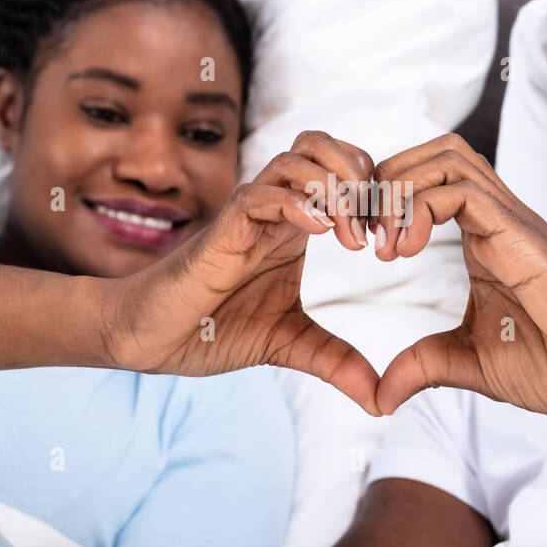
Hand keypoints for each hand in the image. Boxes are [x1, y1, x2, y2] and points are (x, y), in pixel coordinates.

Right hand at [102, 131, 384, 414]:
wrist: (152, 339)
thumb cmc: (212, 329)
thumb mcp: (291, 345)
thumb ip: (337, 362)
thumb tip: (382, 400)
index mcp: (297, 225)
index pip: (347, 173)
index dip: (380, 196)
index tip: (394, 244)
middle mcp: (276, 208)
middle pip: (325, 145)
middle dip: (364, 175)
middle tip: (380, 228)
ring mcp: (248, 213)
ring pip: (298, 158)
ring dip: (336, 189)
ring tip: (352, 239)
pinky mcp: (223, 228)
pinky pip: (262, 194)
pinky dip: (297, 203)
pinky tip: (320, 233)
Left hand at [367, 134, 546, 417]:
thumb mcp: (472, 365)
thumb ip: (424, 368)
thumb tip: (380, 397)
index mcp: (485, 240)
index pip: (430, 181)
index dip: (388, 199)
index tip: (364, 245)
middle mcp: (497, 220)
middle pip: (434, 153)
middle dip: (386, 179)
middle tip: (363, 232)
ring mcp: (511, 222)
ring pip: (446, 157)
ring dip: (400, 188)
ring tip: (383, 242)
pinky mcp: (520, 234)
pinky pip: (460, 191)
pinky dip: (419, 207)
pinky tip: (406, 249)